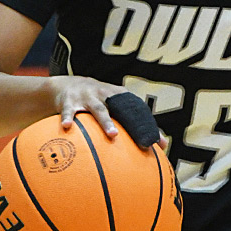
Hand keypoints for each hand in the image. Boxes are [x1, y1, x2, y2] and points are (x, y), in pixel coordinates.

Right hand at [49, 76, 165, 148]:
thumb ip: (136, 126)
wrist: (69, 85)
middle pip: (122, 109)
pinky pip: (69, 111)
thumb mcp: (115, 109)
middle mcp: (107, 95)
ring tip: (113, 134)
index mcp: (120, 98)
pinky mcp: (70, 101)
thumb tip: (164, 146)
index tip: (158, 144)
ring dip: (107, 122)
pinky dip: (68, 118)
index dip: (149, 127)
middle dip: (134, 123)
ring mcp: (89, 97)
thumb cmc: (99, 102)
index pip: (139, 112)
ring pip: (99, 109)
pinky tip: (66, 127)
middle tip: (145, 141)